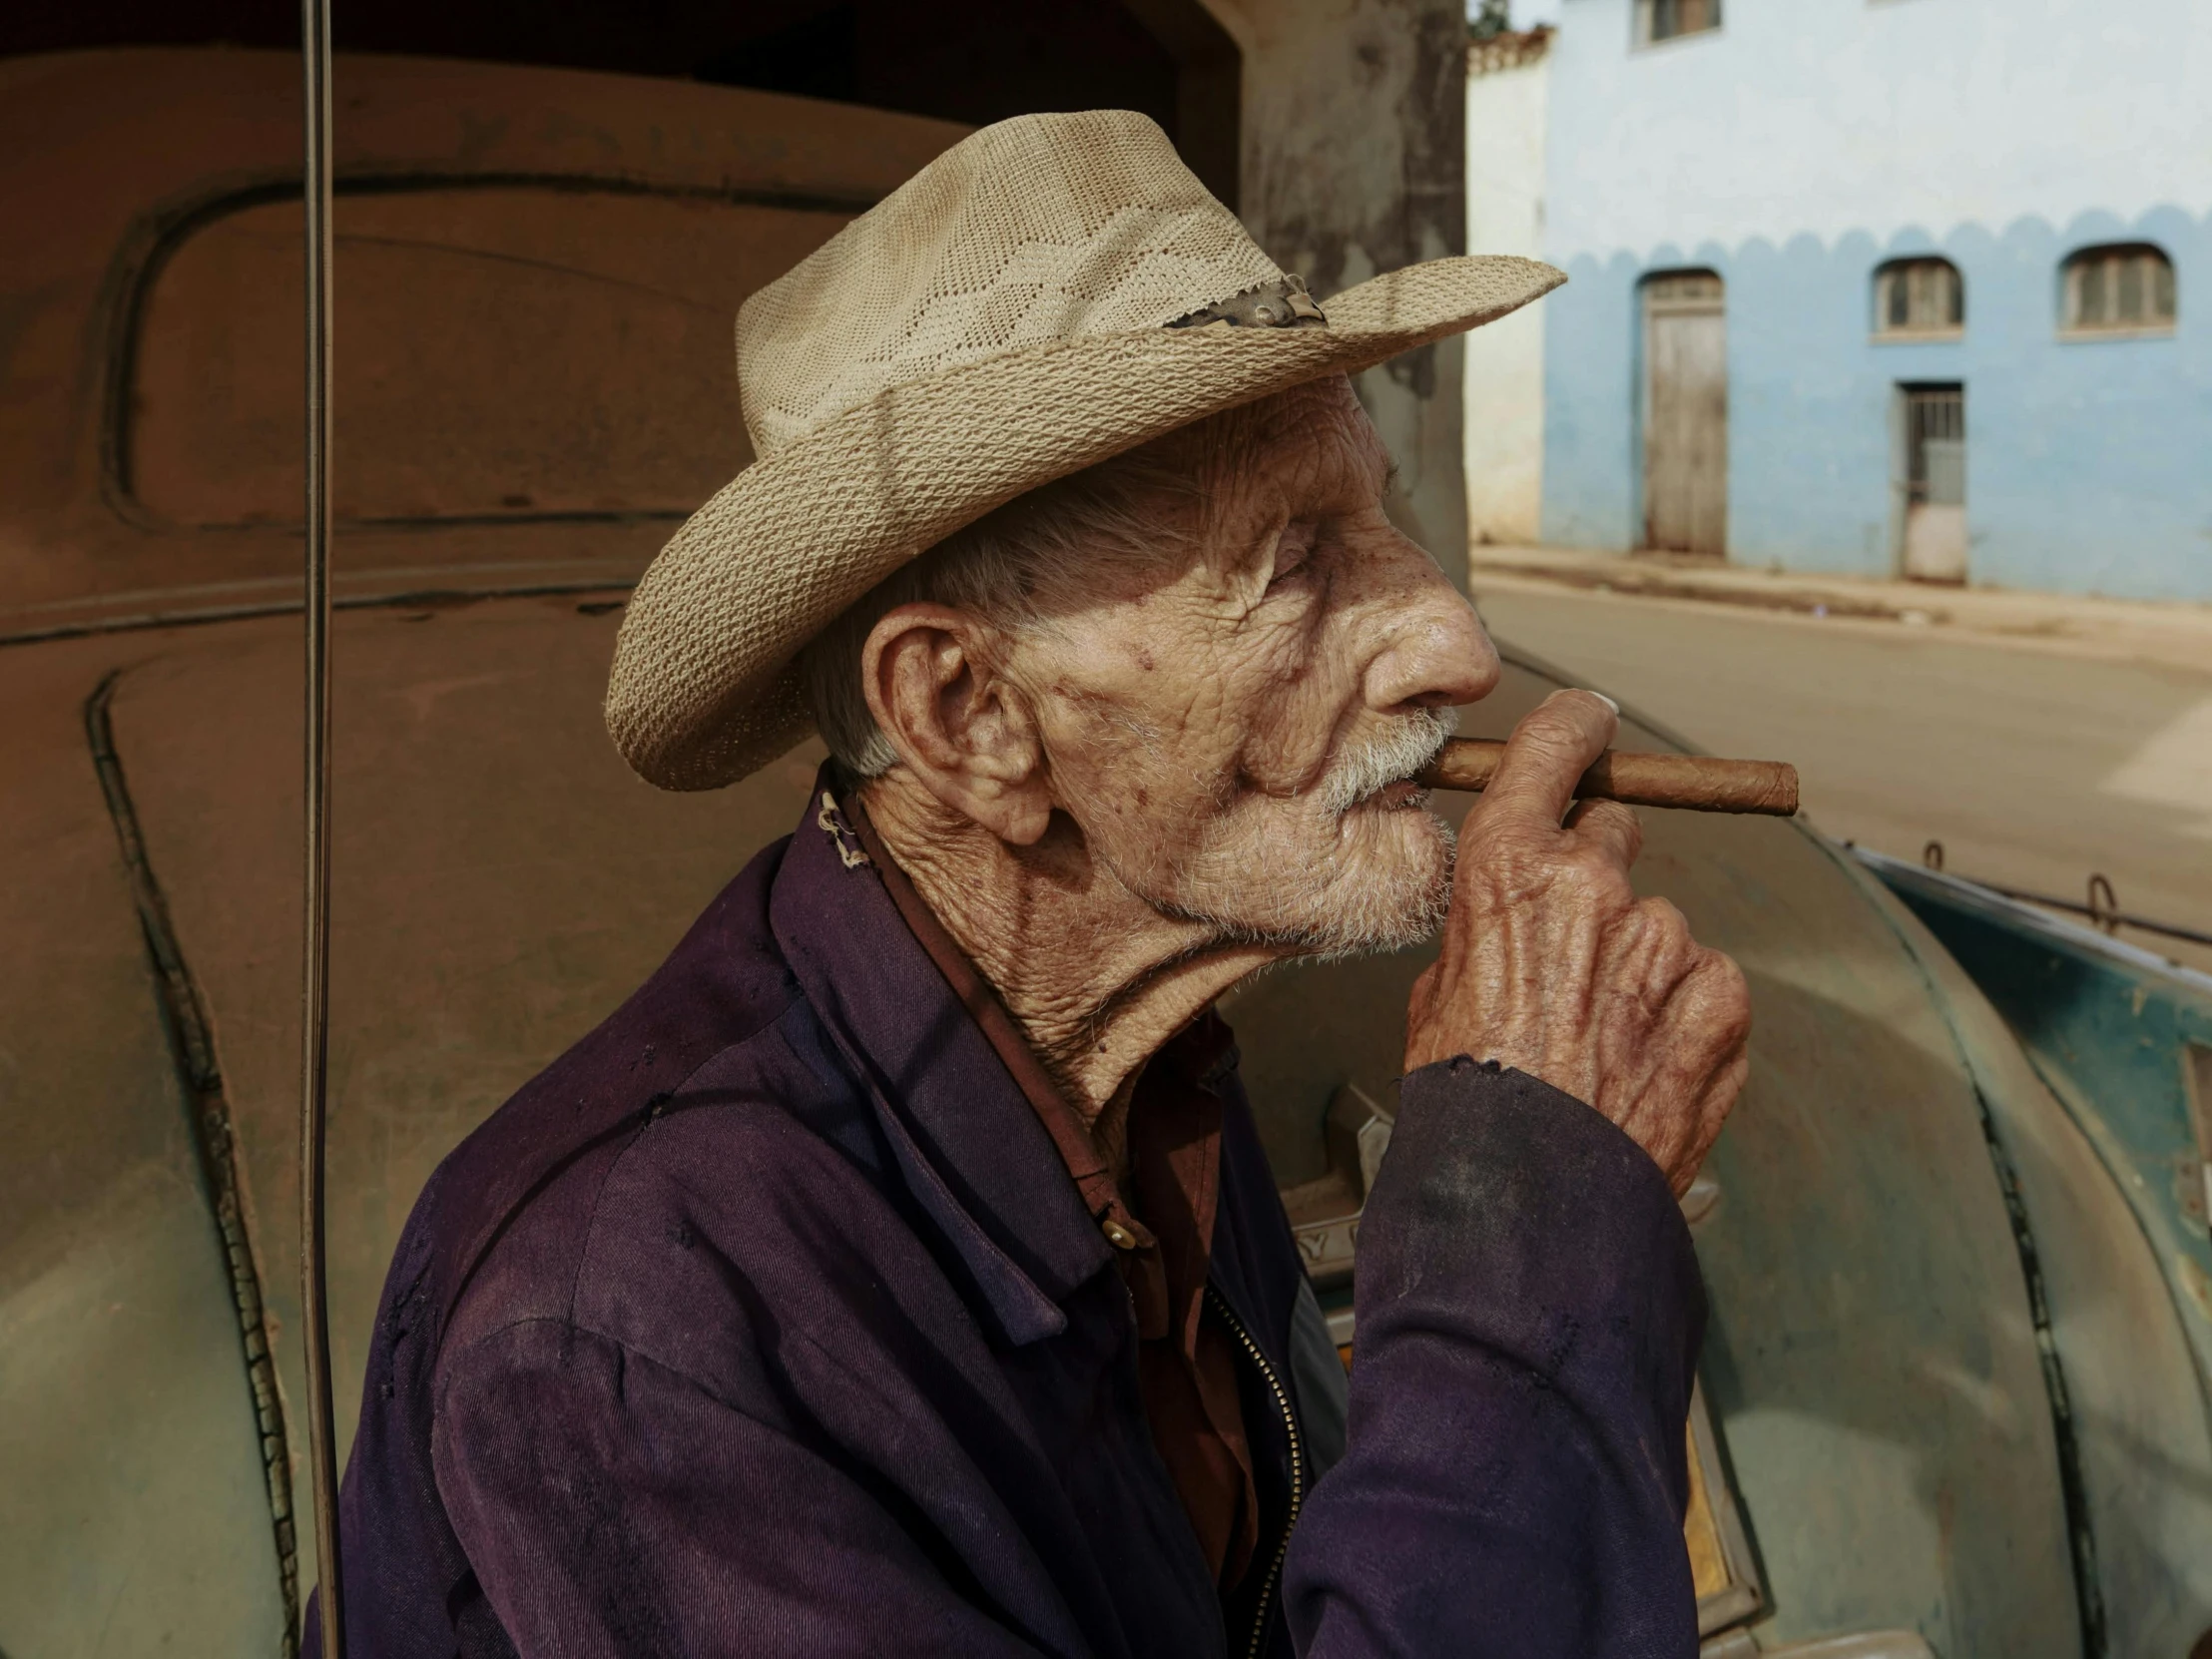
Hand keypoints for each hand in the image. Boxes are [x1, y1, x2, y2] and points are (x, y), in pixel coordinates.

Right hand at [1404, 690, 1750, 1195]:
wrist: (1531, 1197)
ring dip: (1639, 967)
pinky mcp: (1722, 997)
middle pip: (1611, 836)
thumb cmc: (1471, 1103)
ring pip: (1658, 926)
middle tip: (1570, 952)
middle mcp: (1595, 885)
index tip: (1591, 722)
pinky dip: (1685, 1015)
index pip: (1553, 747)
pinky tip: (1644, 1064)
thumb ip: (1485, 932)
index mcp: (1509, 868)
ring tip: (1600, 1044)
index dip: (1574, 729)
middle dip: (1593, 880)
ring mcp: (1667, 940)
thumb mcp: (1438, 995)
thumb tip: (1509, 922)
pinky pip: (1707, 983)